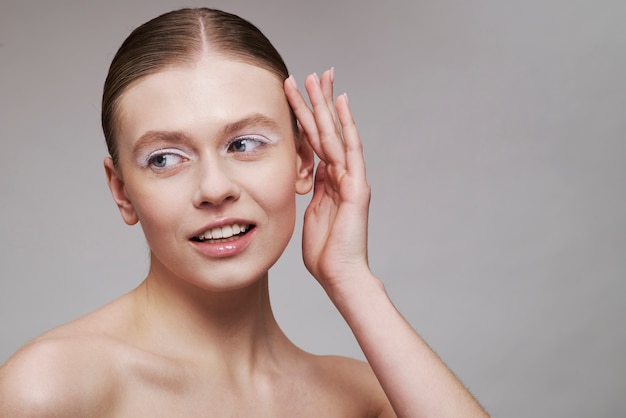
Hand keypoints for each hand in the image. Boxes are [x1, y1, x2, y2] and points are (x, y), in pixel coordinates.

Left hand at [284, 69, 371, 291]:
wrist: (341, 276)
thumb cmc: (326, 254)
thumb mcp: (313, 216)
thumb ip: (314, 193)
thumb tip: (309, 176)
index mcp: (330, 183)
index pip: (317, 144)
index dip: (309, 120)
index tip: (301, 96)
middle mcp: (343, 176)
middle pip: (328, 132)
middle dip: (320, 102)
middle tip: (315, 74)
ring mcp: (352, 179)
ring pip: (336, 134)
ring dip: (325, 105)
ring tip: (319, 77)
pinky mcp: (356, 187)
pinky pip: (350, 150)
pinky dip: (346, 125)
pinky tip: (340, 103)